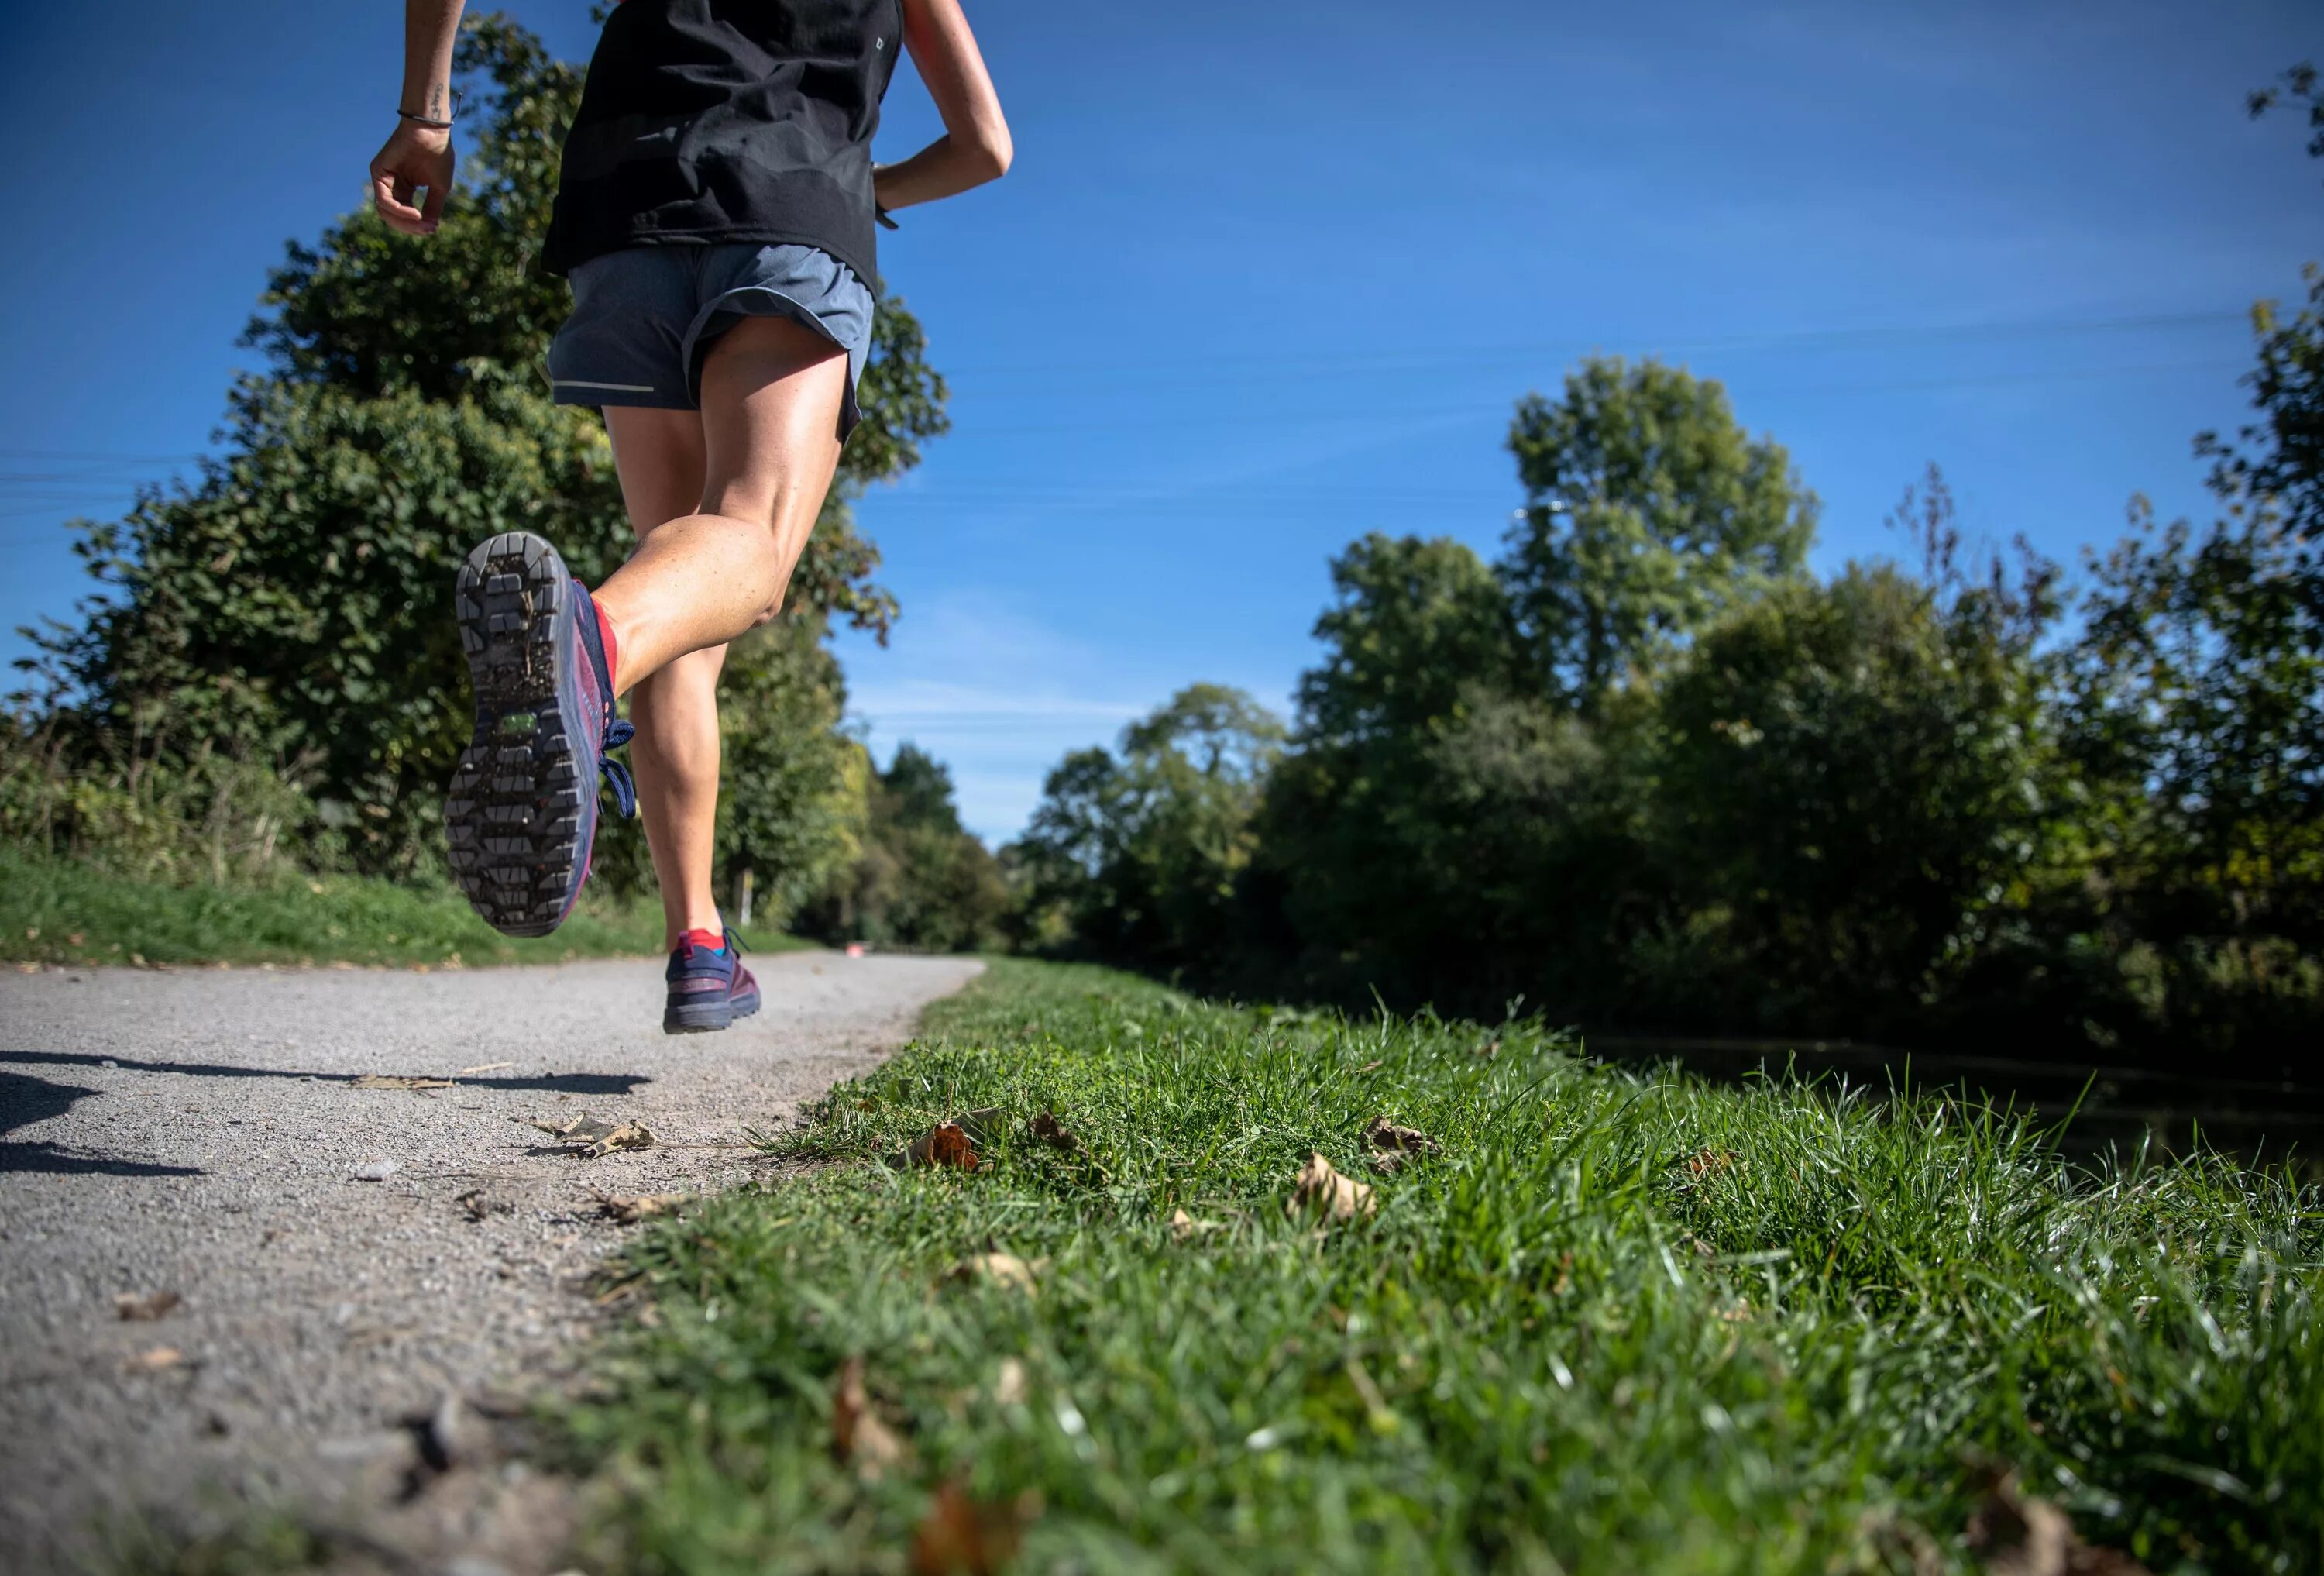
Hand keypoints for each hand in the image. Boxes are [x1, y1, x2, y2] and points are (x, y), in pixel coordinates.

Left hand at [369, 121, 453, 235]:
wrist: (431, 132)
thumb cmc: (438, 156)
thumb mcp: (439, 189)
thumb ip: (432, 208)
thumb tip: (430, 228)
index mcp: (405, 188)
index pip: (404, 215)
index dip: (416, 226)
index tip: (432, 229)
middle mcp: (392, 185)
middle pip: (392, 217)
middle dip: (410, 227)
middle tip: (426, 229)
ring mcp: (383, 178)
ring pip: (385, 212)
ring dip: (403, 222)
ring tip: (421, 222)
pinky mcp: (378, 172)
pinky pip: (384, 200)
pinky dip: (398, 210)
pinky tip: (414, 213)